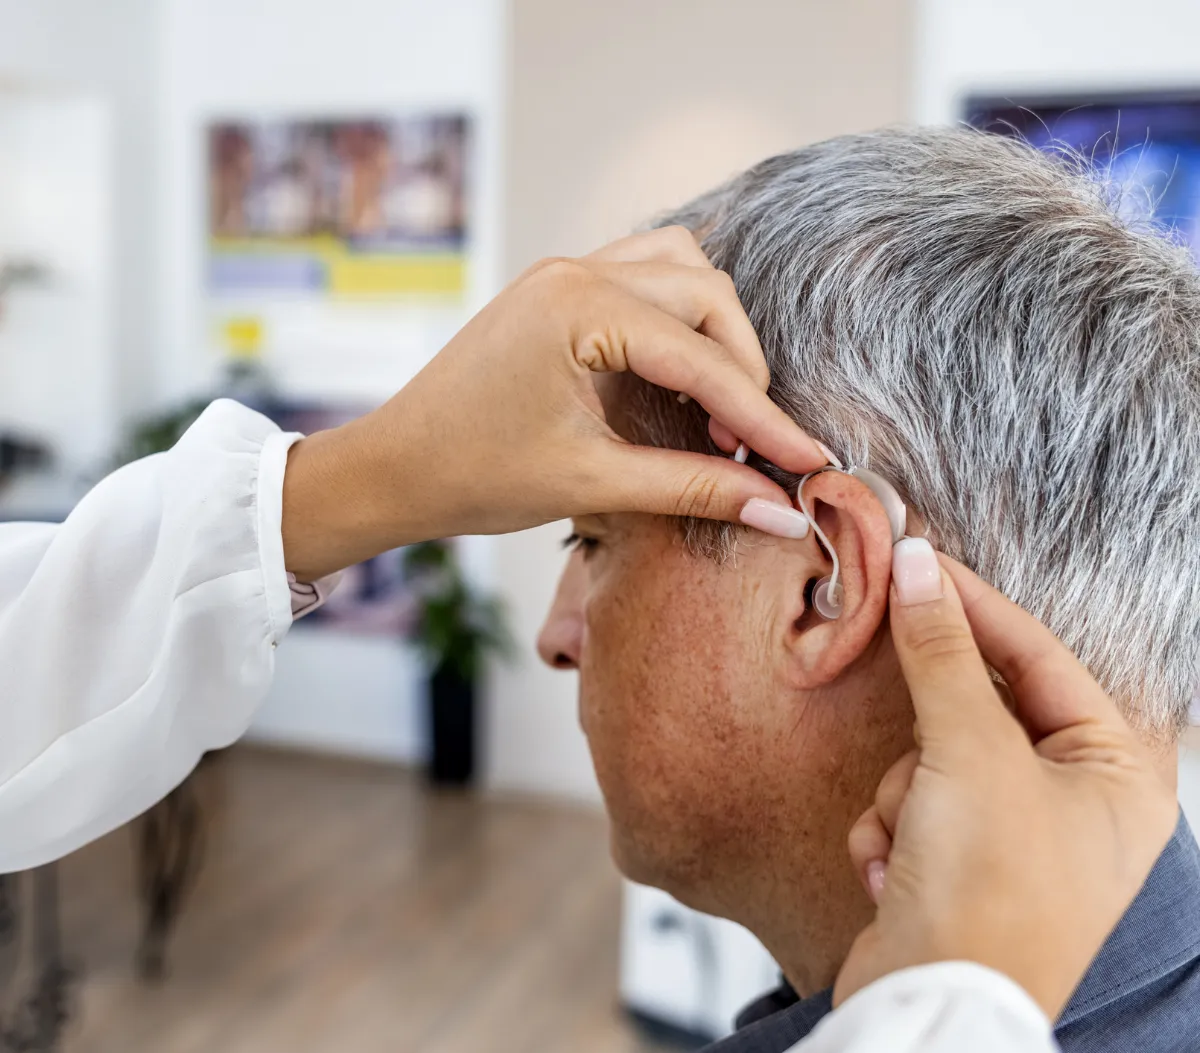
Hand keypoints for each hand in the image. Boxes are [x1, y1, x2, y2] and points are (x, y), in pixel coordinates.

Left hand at [282, 227, 824, 578]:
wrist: (393, 467)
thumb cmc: (474, 475)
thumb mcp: (592, 485)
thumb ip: (693, 490)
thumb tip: (781, 511)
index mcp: (578, 307)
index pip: (701, 359)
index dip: (762, 417)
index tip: (808, 461)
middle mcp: (574, 271)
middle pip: (706, 296)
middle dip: (744, 370)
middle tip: (753, 446)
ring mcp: (564, 272)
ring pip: (681, 271)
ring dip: (716, 333)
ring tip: (722, 407)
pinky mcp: (558, 289)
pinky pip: (644, 276)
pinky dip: (679, 318)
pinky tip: (683, 373)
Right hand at [835, 539, 1177, 1020]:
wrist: (930, 1006)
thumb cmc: (989, 891)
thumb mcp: (969, 750)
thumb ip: (941, 653)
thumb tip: (920, 568)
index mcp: (1114, 773)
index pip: (1040, 656)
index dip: (975, 607)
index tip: (919, 563)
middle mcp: (1074, 803)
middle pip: (980, 707)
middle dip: (932, 728)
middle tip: (903, 692)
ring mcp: (1014, 836)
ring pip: (931, 755)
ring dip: (903, 790)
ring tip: (913, 838)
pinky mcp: (960, 864)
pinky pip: (909, 802)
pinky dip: (889, 829)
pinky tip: (897, 872)